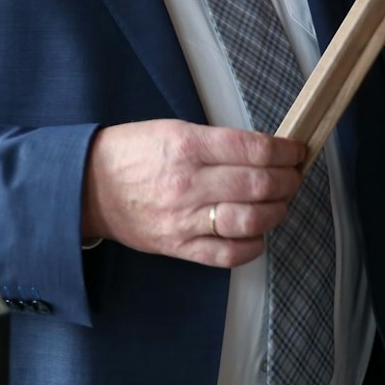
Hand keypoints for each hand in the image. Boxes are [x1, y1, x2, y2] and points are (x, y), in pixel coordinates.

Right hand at [80, 120, 304, 267]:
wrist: (87, 187)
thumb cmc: (132, 153)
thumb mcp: (174, 130)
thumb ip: (218, 142)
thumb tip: (264, 153)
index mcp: (188, 146)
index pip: (254, 149)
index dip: (285, 151)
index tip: (296, 151)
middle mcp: (189, 184)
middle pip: (258, 185)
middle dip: (287, 181)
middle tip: (293, 177)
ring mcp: (184, 219)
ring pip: (250, 220)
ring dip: (276, 212)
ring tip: (280, 204)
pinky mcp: (179, 247)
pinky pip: (228, 254)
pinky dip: (253, 246)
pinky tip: (258, 233)